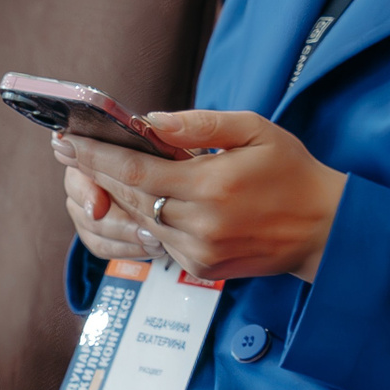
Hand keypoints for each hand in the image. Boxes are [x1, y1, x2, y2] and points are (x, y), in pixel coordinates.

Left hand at [53, 111, 348, 282]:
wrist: (324, 228)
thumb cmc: (291, 171)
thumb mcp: (257, 130)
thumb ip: (202, 124)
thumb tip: (150, 121)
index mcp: (212, 185)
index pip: (135, 171)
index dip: (95, 155)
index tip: (66, 140)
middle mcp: (200, 224)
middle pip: (129, 198)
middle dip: (97, 172)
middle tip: (71, 150)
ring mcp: (199, 252)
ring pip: (140, 221)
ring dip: (119, 196)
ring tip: (101, 171)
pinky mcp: (202, 268)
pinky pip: (160, 240)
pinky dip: (148, 218)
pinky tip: (146, 199)